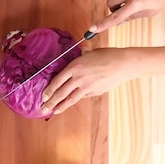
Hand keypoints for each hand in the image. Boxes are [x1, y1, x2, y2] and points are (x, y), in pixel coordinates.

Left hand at [40, 38, 164, 114]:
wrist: (122, 64)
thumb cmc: (107, 55)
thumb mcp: (91, 53)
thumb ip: (82, 55)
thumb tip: (80, 52)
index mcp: (74, 67)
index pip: (57, 81)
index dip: (48, 90)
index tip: (42, 96)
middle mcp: (78, 78)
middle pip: (61, 93)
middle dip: (50, 102)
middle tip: (43, 108)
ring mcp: (87, 87)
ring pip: (70, 99)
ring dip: (60, 106)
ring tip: (53, 111)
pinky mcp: (95, 92)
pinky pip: (83, 96)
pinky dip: (76, 99)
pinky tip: (71, 103)